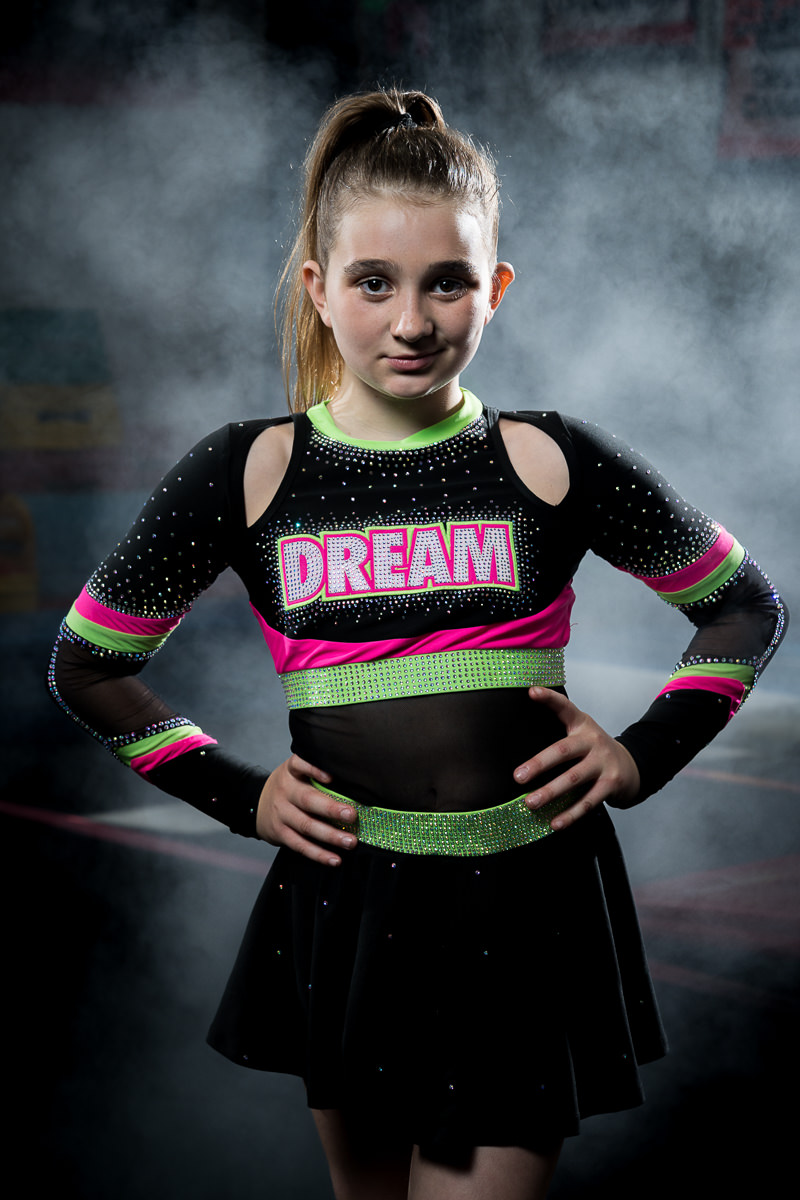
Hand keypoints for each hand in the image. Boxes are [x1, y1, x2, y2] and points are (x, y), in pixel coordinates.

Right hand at [256, 754, 356, 865]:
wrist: (256, 804)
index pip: (299, 764)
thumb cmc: (289, 786)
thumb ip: (316, 774)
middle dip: (331, 809)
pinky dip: (318, 854)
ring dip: (330, 836)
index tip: (332, 777)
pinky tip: (335, 859)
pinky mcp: (280, 833)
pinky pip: (300, 845)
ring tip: (350, 842)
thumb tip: (354, 783)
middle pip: (307, 800)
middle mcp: (285, 791)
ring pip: (306, 826)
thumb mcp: (296, 773)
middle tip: (352, 815)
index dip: (314, 769)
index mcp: (291, 772)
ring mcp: (281, 814)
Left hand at [514, 687, 639, 829]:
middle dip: (539, 764)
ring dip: (550, 792)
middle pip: (562, 751)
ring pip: (574, 779)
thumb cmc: (595, 750)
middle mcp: (593, 741)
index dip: (549, 698)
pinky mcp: (612, 784)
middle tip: (518, 777)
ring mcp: (603, 763)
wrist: (634, 765)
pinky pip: (588, 801)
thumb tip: (523, 730)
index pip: (565, 707)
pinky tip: (555, 823)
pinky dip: (571, 814)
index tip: (532, 691)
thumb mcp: (581, 731)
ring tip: (530, 803)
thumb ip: (558, 726)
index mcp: (582, 725)